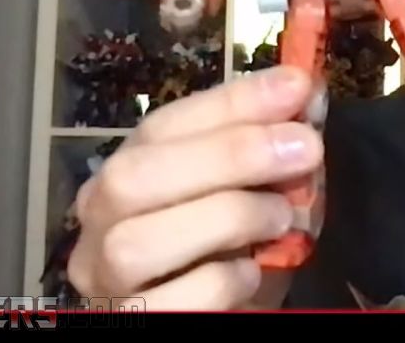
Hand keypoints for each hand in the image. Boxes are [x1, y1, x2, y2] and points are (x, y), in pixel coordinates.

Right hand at [66, 66, 321, 309]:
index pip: (160, 127)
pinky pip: (167, 303)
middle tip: (304, 147)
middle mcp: (98, 227)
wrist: (222, 317)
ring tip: (282, 217)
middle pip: (131, 177)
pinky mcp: (135, 323)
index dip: (230, 103)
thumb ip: (270, 147)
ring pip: (135, 242)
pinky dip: (219, 281)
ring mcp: (106, 283)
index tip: (296, 86)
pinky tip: (252, 271)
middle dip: (226, 154)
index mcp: (125, 177)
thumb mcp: (257, 195)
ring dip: (225, 218)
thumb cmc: (234, 256)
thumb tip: (305, 92)